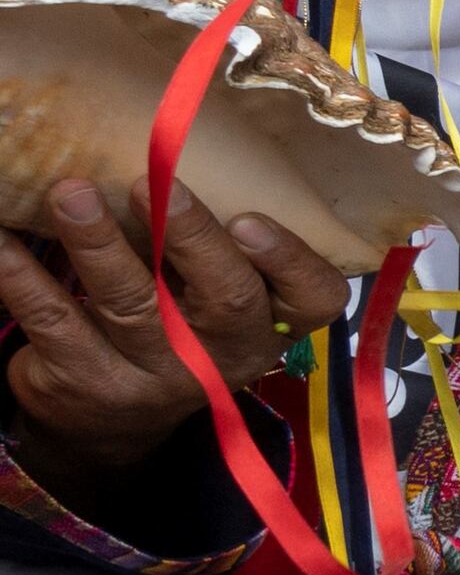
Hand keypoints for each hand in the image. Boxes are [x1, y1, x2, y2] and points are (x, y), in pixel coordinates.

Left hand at [0, 178, 355, 481]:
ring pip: (131, 304)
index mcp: (268, 327)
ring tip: (69, 192)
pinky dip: (23, 275)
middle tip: (151, 183)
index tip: (248, 219)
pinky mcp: (88, 384)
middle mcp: (222, 357)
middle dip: (190, 236)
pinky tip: (2, 240)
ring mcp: (155, 377)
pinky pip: (55, 320)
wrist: (109, 425)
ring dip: (98, 242)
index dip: (289, 260)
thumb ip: (212, 251)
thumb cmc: (170, 330)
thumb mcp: (209, 304)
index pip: (314, 300)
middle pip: (225, 298)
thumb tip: (172, 150)